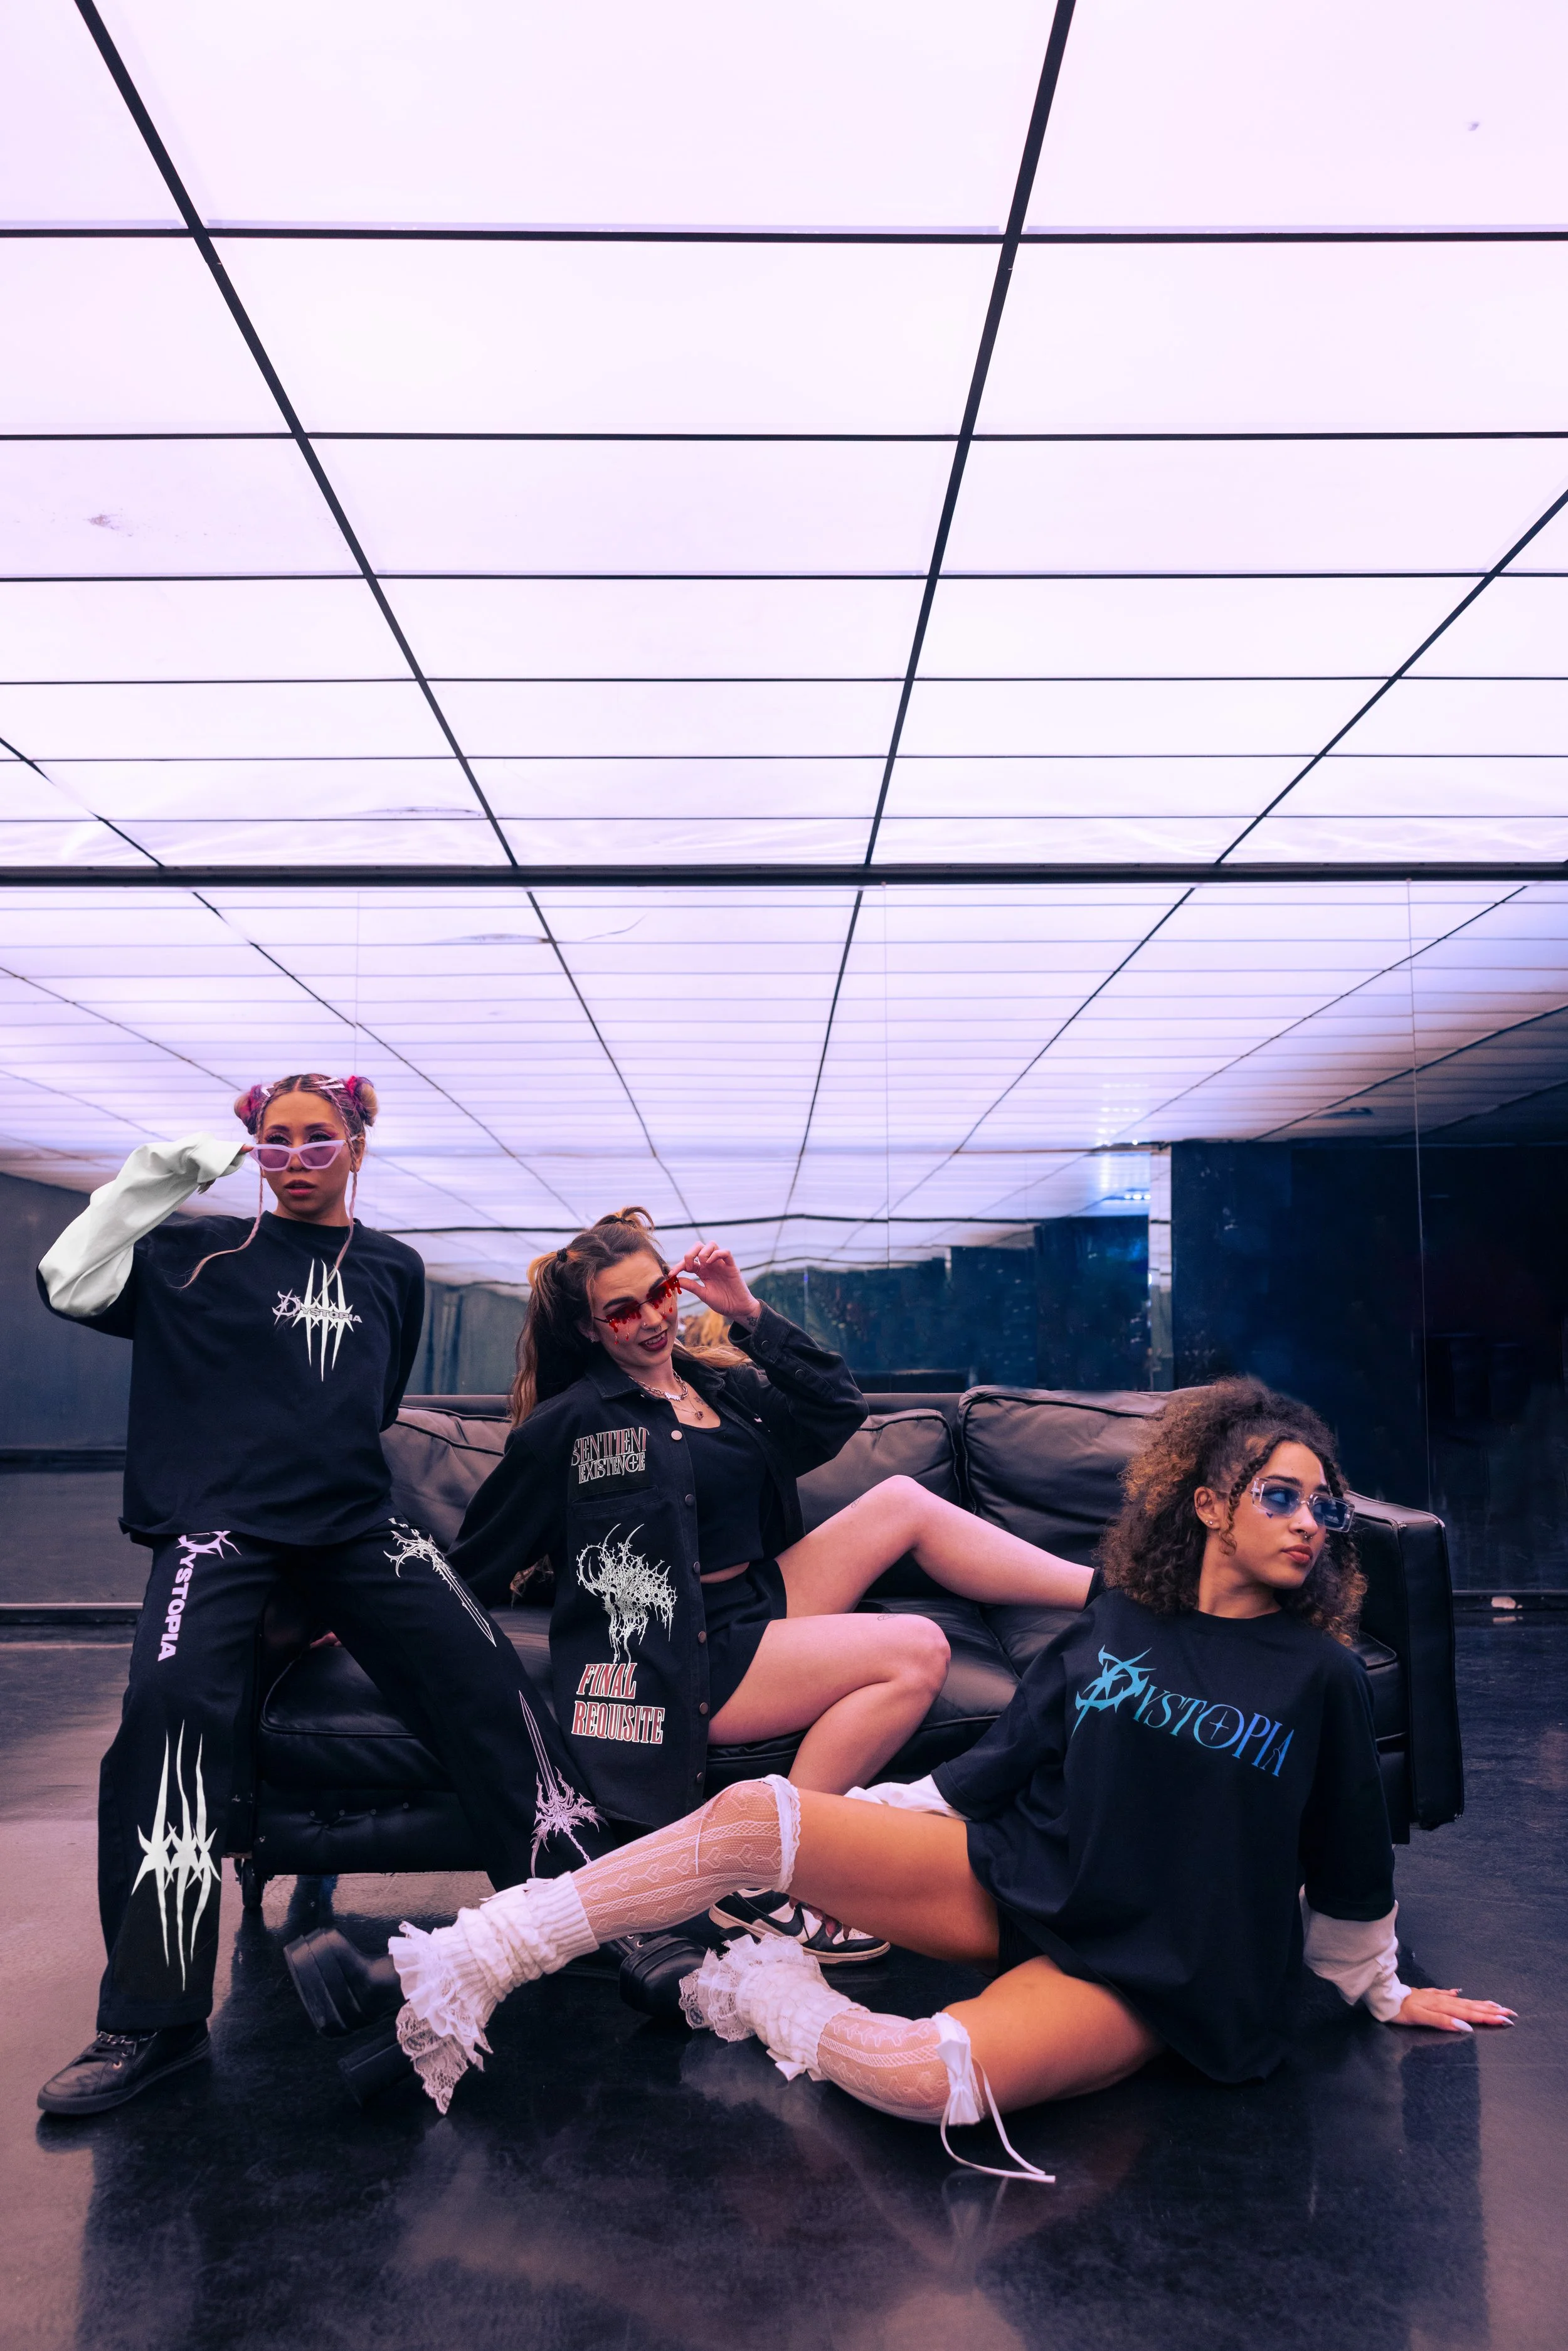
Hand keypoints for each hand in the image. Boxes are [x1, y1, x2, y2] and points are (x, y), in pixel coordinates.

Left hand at [676, 1242, 759, 1327]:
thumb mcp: (703, 1295)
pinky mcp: (732, 1266)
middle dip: (689, 1254)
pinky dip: (717, 1254)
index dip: (678, 1265)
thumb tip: (676, 1279)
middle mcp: (711, 1265)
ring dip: (703, 1252)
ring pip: (712, 1245)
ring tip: (702, 1264)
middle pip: (698, 1247)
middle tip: (689, 1268)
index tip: (671, 1274)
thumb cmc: (722, 1302)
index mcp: (703, 1271)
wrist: (738, 1310)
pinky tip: (711, 1263)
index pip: (688, 1261)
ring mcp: (721, 1264)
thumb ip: (691, 1286)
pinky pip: (726, 1252)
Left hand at [1394, 1986, 1515, 2033]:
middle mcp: (1443, 2001)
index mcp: (1443, 2008)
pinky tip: (1459, 1993)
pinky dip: (1456, 1996)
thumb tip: (1466, 2027)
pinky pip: (1447, 1995)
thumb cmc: (1400, 2011)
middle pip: (1470, 2007)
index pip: (1470, 2015)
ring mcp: (1436, 1997)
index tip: (1506, 2020)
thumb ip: (1443, 2022)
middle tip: (1510, 2013)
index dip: (1488, 2018)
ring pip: (1462, 2002)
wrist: (1383, 1996)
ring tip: (1495, 2005)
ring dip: (1479, 2004)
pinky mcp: (1427, 1995)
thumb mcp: (1421, 2018)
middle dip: (1491, 2011)